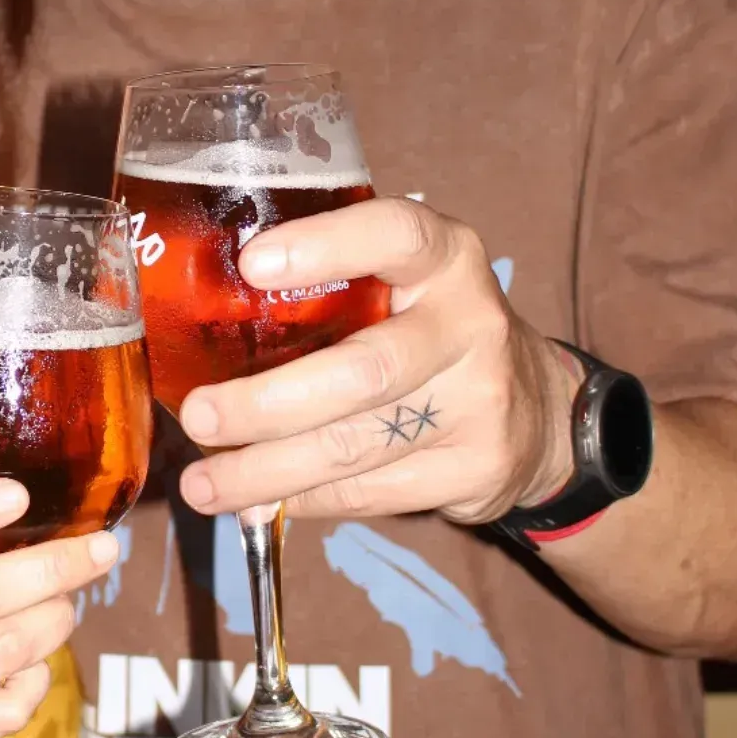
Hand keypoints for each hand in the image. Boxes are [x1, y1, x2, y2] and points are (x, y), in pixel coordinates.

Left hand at [176, 198, 581, 524]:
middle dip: (268, 403)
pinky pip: (371, 491)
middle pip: (362, 371)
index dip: (324, 246)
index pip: (393, 235)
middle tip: (198, 416)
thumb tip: (199, 309)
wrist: (538, 411)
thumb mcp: (401, 278)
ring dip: (268, 471)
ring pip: (357, 446)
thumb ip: (332, 279)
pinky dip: (304, 500)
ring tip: (202, 483)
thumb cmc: (427, 326)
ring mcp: (480, 402)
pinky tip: (257, 502)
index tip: (251, 263)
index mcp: (444, 255)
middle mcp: (471, 322)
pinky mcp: (476, 470)